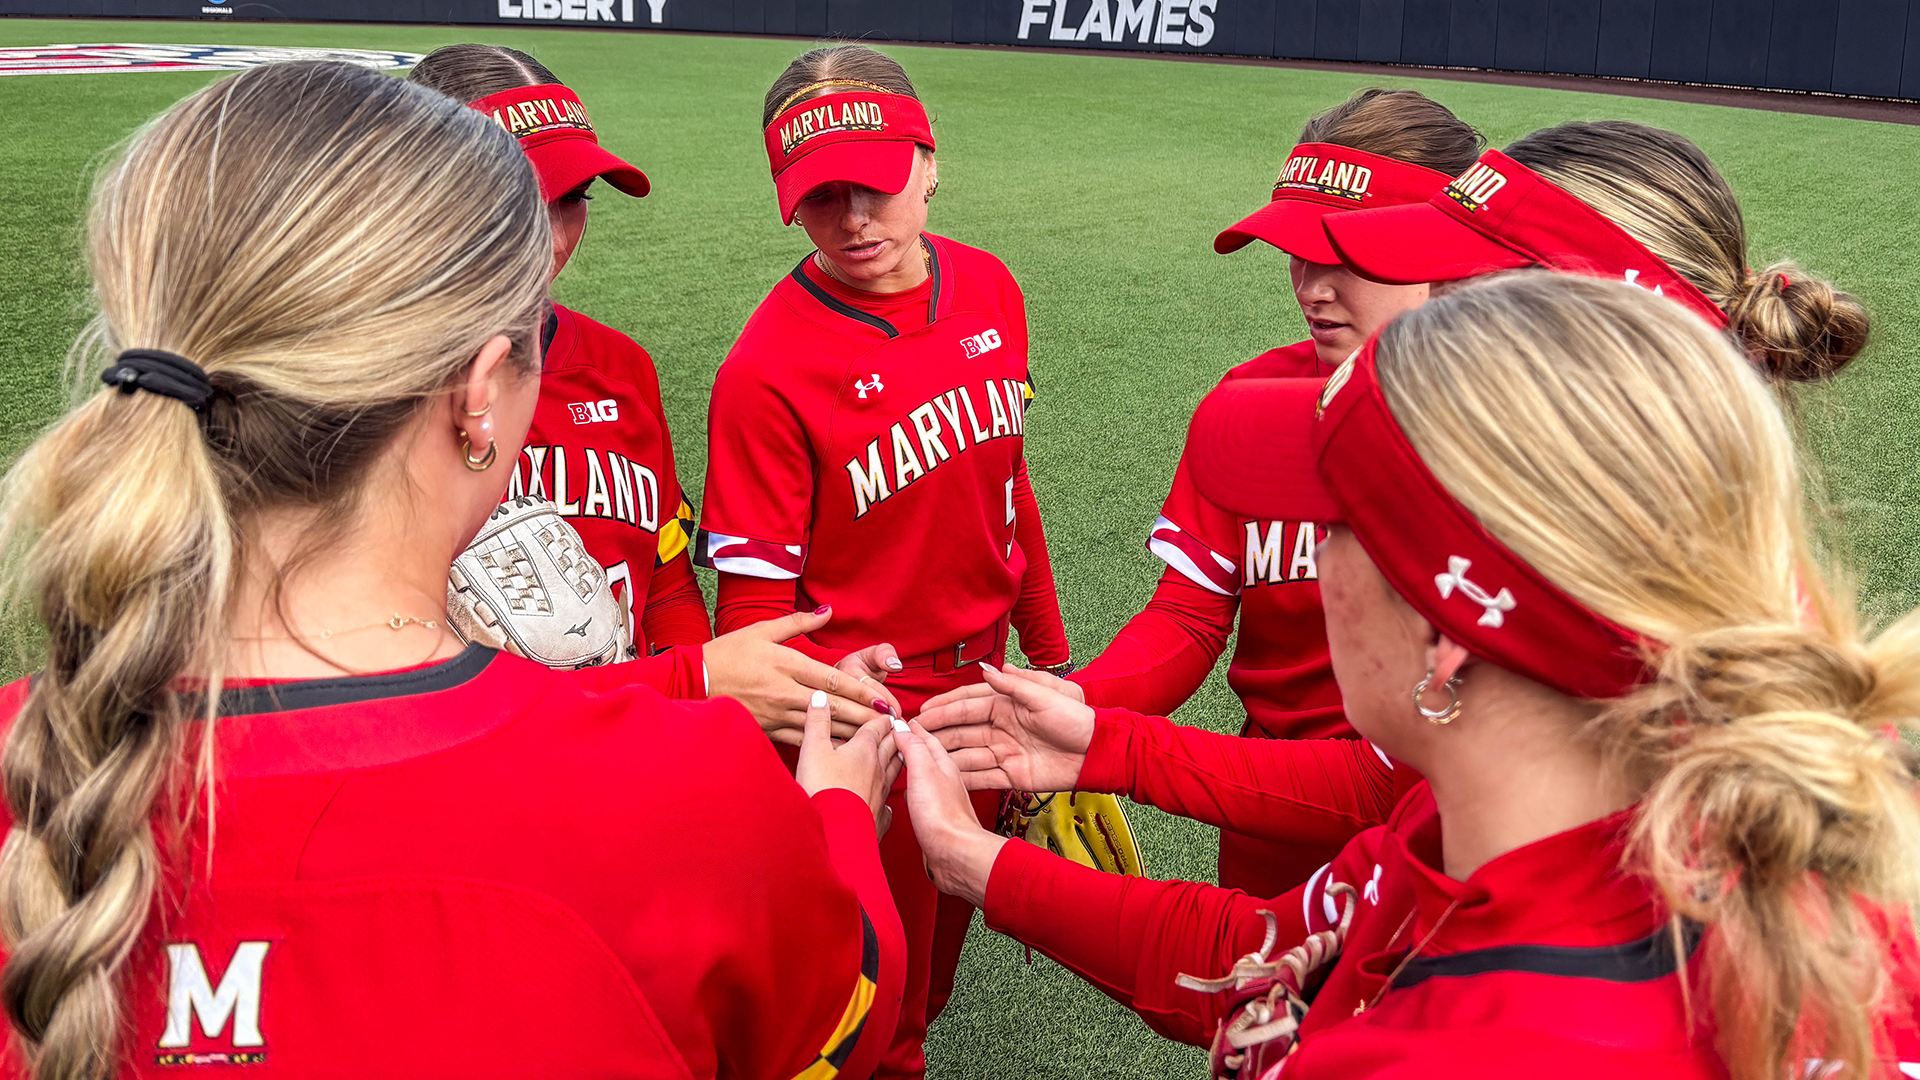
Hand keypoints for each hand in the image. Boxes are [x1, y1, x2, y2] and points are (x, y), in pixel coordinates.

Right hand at [703, 608, 901, 746]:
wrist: (694, 680)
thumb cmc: (729, 653)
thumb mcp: (762, 630)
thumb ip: (799, 622)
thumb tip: (828, 611)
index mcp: (787, 664)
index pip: (832, 680)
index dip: (861, 692)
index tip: (884, 700)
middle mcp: (785, 691)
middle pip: (833, 707)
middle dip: (865, 716)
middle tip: (891, 723)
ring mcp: (777, 713)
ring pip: (821, 727)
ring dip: (850, 733)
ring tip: (876, 738)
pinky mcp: (768, 729)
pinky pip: (801, 739)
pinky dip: (824, 745)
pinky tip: (843, 750)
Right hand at [796, 690, 902, 834]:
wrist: (836, 833)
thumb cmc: (823, 790)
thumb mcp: (814, 749)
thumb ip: (817, 721)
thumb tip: (820, 697)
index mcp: (865, 749)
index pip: (877, 726)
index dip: (880, 717)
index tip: (885, 711)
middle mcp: (878, 769)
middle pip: (890, 746)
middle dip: (892, 735)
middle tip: (895, 727)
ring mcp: (882, 794)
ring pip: (893, 772)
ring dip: (894, 761)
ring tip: (896, 754)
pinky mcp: (879, 817)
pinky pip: (887, 804)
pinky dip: (887, 799)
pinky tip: (886, 802)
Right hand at [900, 720, 1005, 906]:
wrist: (954, 854)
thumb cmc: (943, 815)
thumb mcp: (923, 771)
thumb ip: (912, 747)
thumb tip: (900, 726)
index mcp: (945, 762)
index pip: (928, 736)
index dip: (914, 726)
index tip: (899, 718)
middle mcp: (946, 778)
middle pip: (929, 753)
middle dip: (914, 741)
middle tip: (896, 733)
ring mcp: (943, 798)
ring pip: (927, 772)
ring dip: (914, 763)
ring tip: (898, 757)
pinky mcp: (938, 817)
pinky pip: (925, 792)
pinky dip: (915, 785)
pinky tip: (909, 789)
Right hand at [914, 664, 1095, 791]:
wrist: (1097, 753)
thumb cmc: (1076, 719)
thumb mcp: (1046, 696)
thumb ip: (1013, 684)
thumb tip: (984, 669)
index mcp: (1007, 704)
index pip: (969, 704)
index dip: (945, 708)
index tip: (923, 712)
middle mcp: (1002, 727)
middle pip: (962, 730)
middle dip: (937, 732)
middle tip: (911, 736)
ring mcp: (1005, 751)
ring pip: (967, 753)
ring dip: (944, 755)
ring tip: (918, 758)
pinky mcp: (1012, 774)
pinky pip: (983, 776)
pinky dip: (963, 777)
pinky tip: (943, 778)